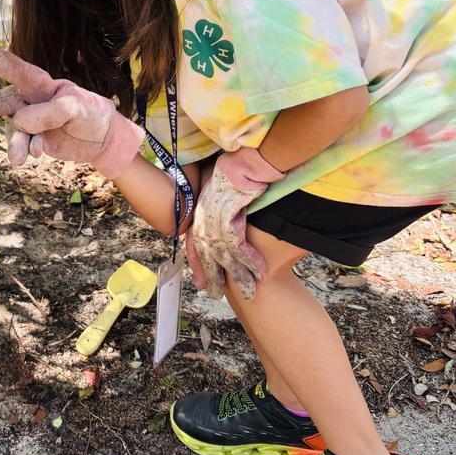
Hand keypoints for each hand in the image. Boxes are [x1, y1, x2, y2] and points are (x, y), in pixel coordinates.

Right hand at [0, 46, 144, 178]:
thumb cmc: (91, 113)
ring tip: (16, 159)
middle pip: (1, 101)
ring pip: (10, 128)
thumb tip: (20, 120)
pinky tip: (35, 154)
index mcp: (43, 84)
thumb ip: (52, 111)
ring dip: (11, 142)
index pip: (19, 71)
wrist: (99, 139)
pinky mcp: (32, 140)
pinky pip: (22, 145)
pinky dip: (25, 150)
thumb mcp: (80, 108)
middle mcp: (30, 100)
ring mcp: (29, 122)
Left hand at [185, 147, 283, 300]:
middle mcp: (203, 217)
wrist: (244, 158)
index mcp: (200, 212)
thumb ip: (223, 208)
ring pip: (224, 256)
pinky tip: (261, 273)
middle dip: (214, 278)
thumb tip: (230, 219)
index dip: (197, 266)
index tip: (201, 284)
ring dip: (239, 276)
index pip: (194, 245)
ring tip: (249, 293)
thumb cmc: (236, 170)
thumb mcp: (222, 192)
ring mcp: (214, 218)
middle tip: (218, 296)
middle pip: (207, 255)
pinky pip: (239, 247)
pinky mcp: (229, 216)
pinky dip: (251, 261)